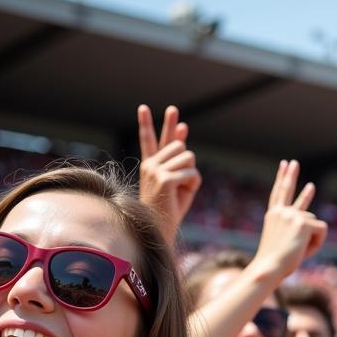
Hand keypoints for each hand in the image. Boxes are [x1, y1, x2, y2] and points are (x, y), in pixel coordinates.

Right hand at [138, 104, 201, 242]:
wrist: (161, 229)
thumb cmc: (171, 209)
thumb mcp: (179, 180)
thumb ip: (181, 157)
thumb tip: (183, 127)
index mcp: (151, 165)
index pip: (150, 140)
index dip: (147, 123)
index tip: (143, 107)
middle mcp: (150, 165)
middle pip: (180, 146)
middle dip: (188, 163)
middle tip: (180, 183)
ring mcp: (155, 170)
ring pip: (188, 157)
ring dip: (191, 175)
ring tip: (179, 191)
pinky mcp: (164, 179)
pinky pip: (192, 173)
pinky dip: (193, 184)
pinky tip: (182, 195)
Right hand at [253, 160, 327, 280]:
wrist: (269, 267)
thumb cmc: (277, 263)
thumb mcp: (286, 243)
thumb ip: (298, 230)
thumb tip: (316, 223)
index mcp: (273, 216)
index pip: (278, 193)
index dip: (282, 178)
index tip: (285, 164)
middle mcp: (280, 212)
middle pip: (287, 188)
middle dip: (291, 174)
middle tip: (293, 162)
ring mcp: (291, 215)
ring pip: (315, 224)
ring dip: (313, 240)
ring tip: (297, 250)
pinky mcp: (302, 222)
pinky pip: (321, 231)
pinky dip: (318, 243)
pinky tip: (304, 249)